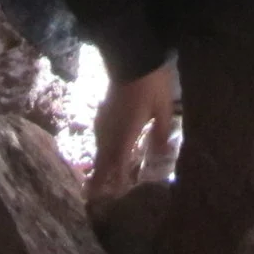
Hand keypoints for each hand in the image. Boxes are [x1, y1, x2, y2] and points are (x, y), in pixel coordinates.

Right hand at [89, 63, 174, 201]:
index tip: (112, 198)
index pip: (118, 163)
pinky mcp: (104, 109)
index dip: (115, 181)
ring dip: (98, 163)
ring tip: (95, 178)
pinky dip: (100, 148)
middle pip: (102, 158)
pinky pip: (99, 135)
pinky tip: (103, 148)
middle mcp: (111, 129)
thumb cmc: (151, 83)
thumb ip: (161, 132)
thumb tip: (162, 154)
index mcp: (125, 133)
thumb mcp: (163, 108)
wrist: (131, 55)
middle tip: (89, 196)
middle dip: (98, 178)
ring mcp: (105, 118)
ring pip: (99, 147)